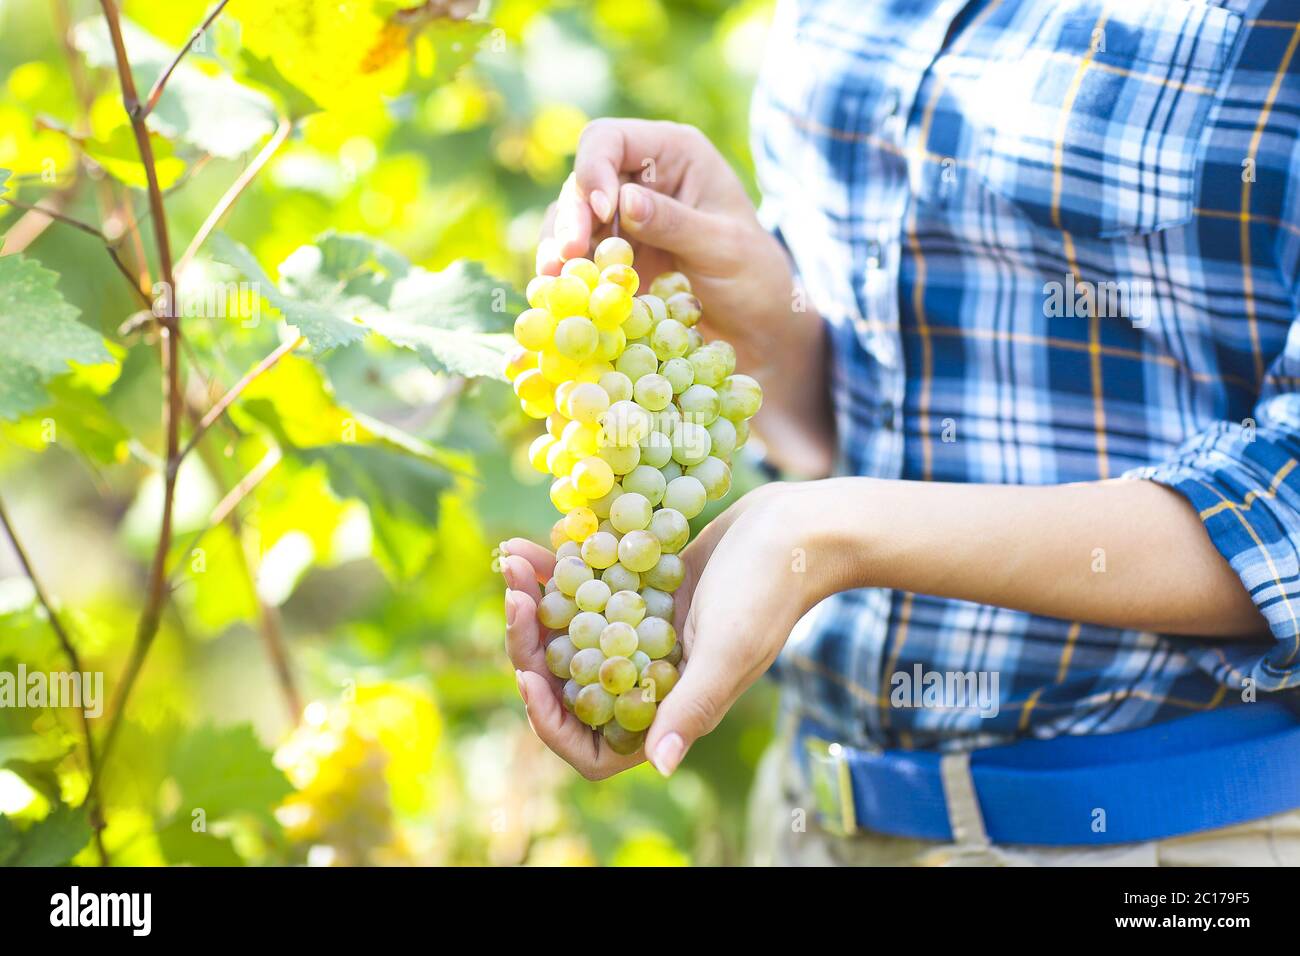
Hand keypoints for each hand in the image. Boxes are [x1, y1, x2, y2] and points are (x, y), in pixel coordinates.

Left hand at [503, 482, 826, 778]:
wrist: (799, 526)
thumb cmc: (771, 589)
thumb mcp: (730, 647)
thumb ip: (694, 706)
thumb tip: (662, 768)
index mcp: (671, 705)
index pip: (595, 746)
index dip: (553, 723)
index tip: (528, 677)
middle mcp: (651, 674)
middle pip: (569, 683)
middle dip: (531, 646)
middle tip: (512, 596)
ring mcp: (644, 631)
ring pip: (569, 633)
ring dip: (535, 602)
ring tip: (512, 560)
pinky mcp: (641, 590)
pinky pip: (585, 590)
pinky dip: (557, 571)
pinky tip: (535, 544)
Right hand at [536, 119, 797, 377]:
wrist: (757, 325)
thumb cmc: (754, 276)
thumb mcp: (724, 248)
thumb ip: (676, 223)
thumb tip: (623, 201)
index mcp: (673, 152)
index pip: (611, 139)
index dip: (595, 169)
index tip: (602, 211)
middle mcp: (641, 176)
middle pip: (582, 181)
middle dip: (571, 217)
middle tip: (567, 258)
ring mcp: (622, 217)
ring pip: (570, 220)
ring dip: (558, 248)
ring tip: (553, 281)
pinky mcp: (613, 256)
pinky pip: (577, 257)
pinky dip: (566, 274)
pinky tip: (559, 294)